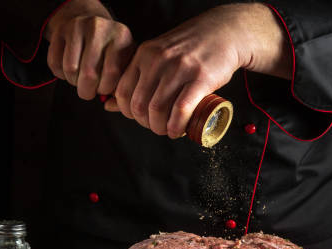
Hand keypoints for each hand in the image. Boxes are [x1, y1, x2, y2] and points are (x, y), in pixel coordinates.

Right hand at [45, 0, 134, 99]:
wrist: (93, 26)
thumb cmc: (112, 53)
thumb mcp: (125, 62)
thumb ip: (122, 83)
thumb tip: (110, 103)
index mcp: (121, 36)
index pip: (112, 73)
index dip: (105, 88)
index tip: (104, 90)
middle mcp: (99, 28)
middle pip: (89, 73)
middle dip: (87, 90)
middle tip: (90, 90)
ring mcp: (78, 26)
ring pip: (70, 69)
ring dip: (74, 82)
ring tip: (80, 80)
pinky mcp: (60, 30)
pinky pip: (54, 63)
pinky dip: (60, 74)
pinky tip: (70, 71)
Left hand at [108, 3, 291, 138]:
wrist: (224, 33)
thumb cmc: (190, 49)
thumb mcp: (157, 56)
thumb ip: (135, 77)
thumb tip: (108, 105)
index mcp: (144, 55)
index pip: (122, 92)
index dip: (129, 113)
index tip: (142, 119)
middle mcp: (158, 60)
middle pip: (139, 105)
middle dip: (145, 124)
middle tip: (157, 127)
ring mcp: (179, 69)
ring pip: (158, 109)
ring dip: (161, 128)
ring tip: (169, 131)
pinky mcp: (200, 78)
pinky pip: (181, 109)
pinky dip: (177, 126)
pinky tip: (178, 131)